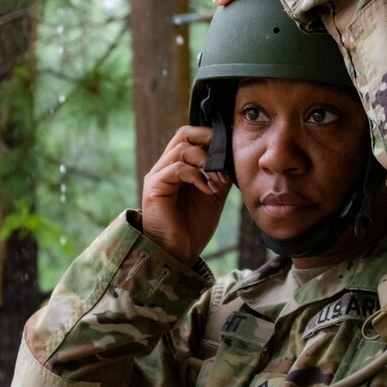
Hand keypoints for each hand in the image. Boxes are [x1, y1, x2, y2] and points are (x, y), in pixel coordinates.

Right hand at [142, 126, 231, 264]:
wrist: (178, 252)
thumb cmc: (193, 227)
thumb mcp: (213, 195)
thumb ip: (219, 175)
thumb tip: (232, 158)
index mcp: (179, 167)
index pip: (192, 137)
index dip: (212, 136)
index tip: (231, 148)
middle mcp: (166, 167)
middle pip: (183, 134)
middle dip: (207, 138)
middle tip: (224, 154)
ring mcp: (158, 176)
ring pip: (181, 148)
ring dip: (206, 161)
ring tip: (219, 180)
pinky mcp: (155, 186)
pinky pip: (177, 168)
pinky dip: (197, 176)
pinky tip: (209, 190)